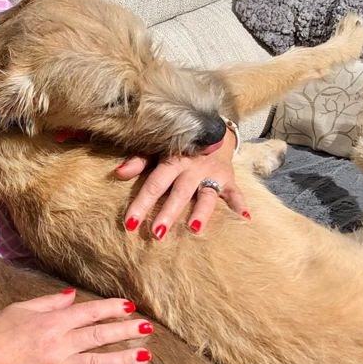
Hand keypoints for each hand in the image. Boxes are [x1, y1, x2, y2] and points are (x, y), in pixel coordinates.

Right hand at [0, 289, 152, 363]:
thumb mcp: (20, 309)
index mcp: (52, 321)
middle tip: (147, 327)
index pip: (89, 312)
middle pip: (100, 335)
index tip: (129, 306)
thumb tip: (72, 297)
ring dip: (123, 358)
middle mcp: (60, 343)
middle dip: (126, 330)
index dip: (111, 308)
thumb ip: (48, 303)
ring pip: (99, 362)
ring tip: (145, 356)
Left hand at [116, 129, 248, 237]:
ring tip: (195, 229)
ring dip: (202, 212)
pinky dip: (240, 204)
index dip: (141, 203)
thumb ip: (139, 162)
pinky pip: (235, 192)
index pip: (154, 184)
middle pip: (179, 193)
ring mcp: (212, 173)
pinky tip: (244, 218)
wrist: (212, 130)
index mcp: (172, 161)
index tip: (130, 223)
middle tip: (157, 233)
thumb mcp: (158, 150)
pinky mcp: (229, 178)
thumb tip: (118, 174)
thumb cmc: (179, 146)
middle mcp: (192, 168)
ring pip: (206, 195)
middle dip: (168, 212)